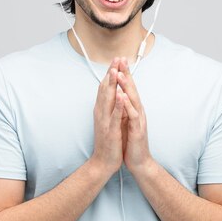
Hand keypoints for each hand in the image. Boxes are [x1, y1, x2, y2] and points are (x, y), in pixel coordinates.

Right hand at [90, 58, 124, 173]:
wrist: (103, 162)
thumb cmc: (108, 142)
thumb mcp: (108, 121)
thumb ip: (110, 107)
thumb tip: (113, 94)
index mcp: (101, 110)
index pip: (105, 87)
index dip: (110, 73)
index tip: (116, 60)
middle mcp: (101, 112)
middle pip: (105, 89)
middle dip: (111, 73)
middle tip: (116, 58)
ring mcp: (105, 121)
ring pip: (108, 99)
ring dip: (112, 84)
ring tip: (116, 70)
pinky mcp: (111, 130)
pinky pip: (114, 115)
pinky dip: (117, 105)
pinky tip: (120, 95)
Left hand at [116, 57, 152, 172]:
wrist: (139, 161)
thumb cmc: (131, 142)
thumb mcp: (127, 122)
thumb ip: (125, 109)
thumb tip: (120, 96)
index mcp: (133, 109)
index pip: (128, 88)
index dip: (124, 73)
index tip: (118, 60)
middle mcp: (138, 111)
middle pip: (132, 89)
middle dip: (126, 73)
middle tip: (121, 59)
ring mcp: (139, 120)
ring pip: (132, 99)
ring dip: (126, 86)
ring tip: (120, 73)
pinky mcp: (137, 129)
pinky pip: (132, 114)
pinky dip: (127, 104)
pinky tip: (122, 96)